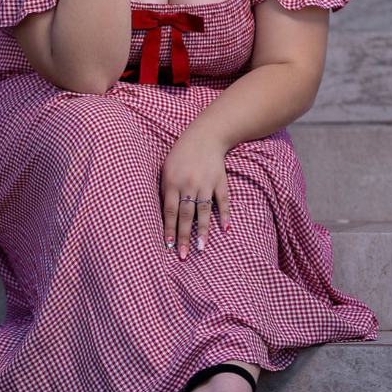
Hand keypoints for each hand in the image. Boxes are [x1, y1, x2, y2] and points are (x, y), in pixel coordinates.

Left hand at [160, 129, 229, 259]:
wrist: (205, 135)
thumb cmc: (181, 154)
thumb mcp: (167, 168)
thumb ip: (166, 190)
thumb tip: (166, 215)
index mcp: (172, 181)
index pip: (170, 211)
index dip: (170, 229)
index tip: (169, 246)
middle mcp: (188, 184)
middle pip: (186, 215)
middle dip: (184, 236)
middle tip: (183, 255)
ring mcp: (206, 183)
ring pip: (204, 211)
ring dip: (203, 230)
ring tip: (201, 248)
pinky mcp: (220, 181)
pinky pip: (222, 200)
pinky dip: (225, 214)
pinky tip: (225, 229)